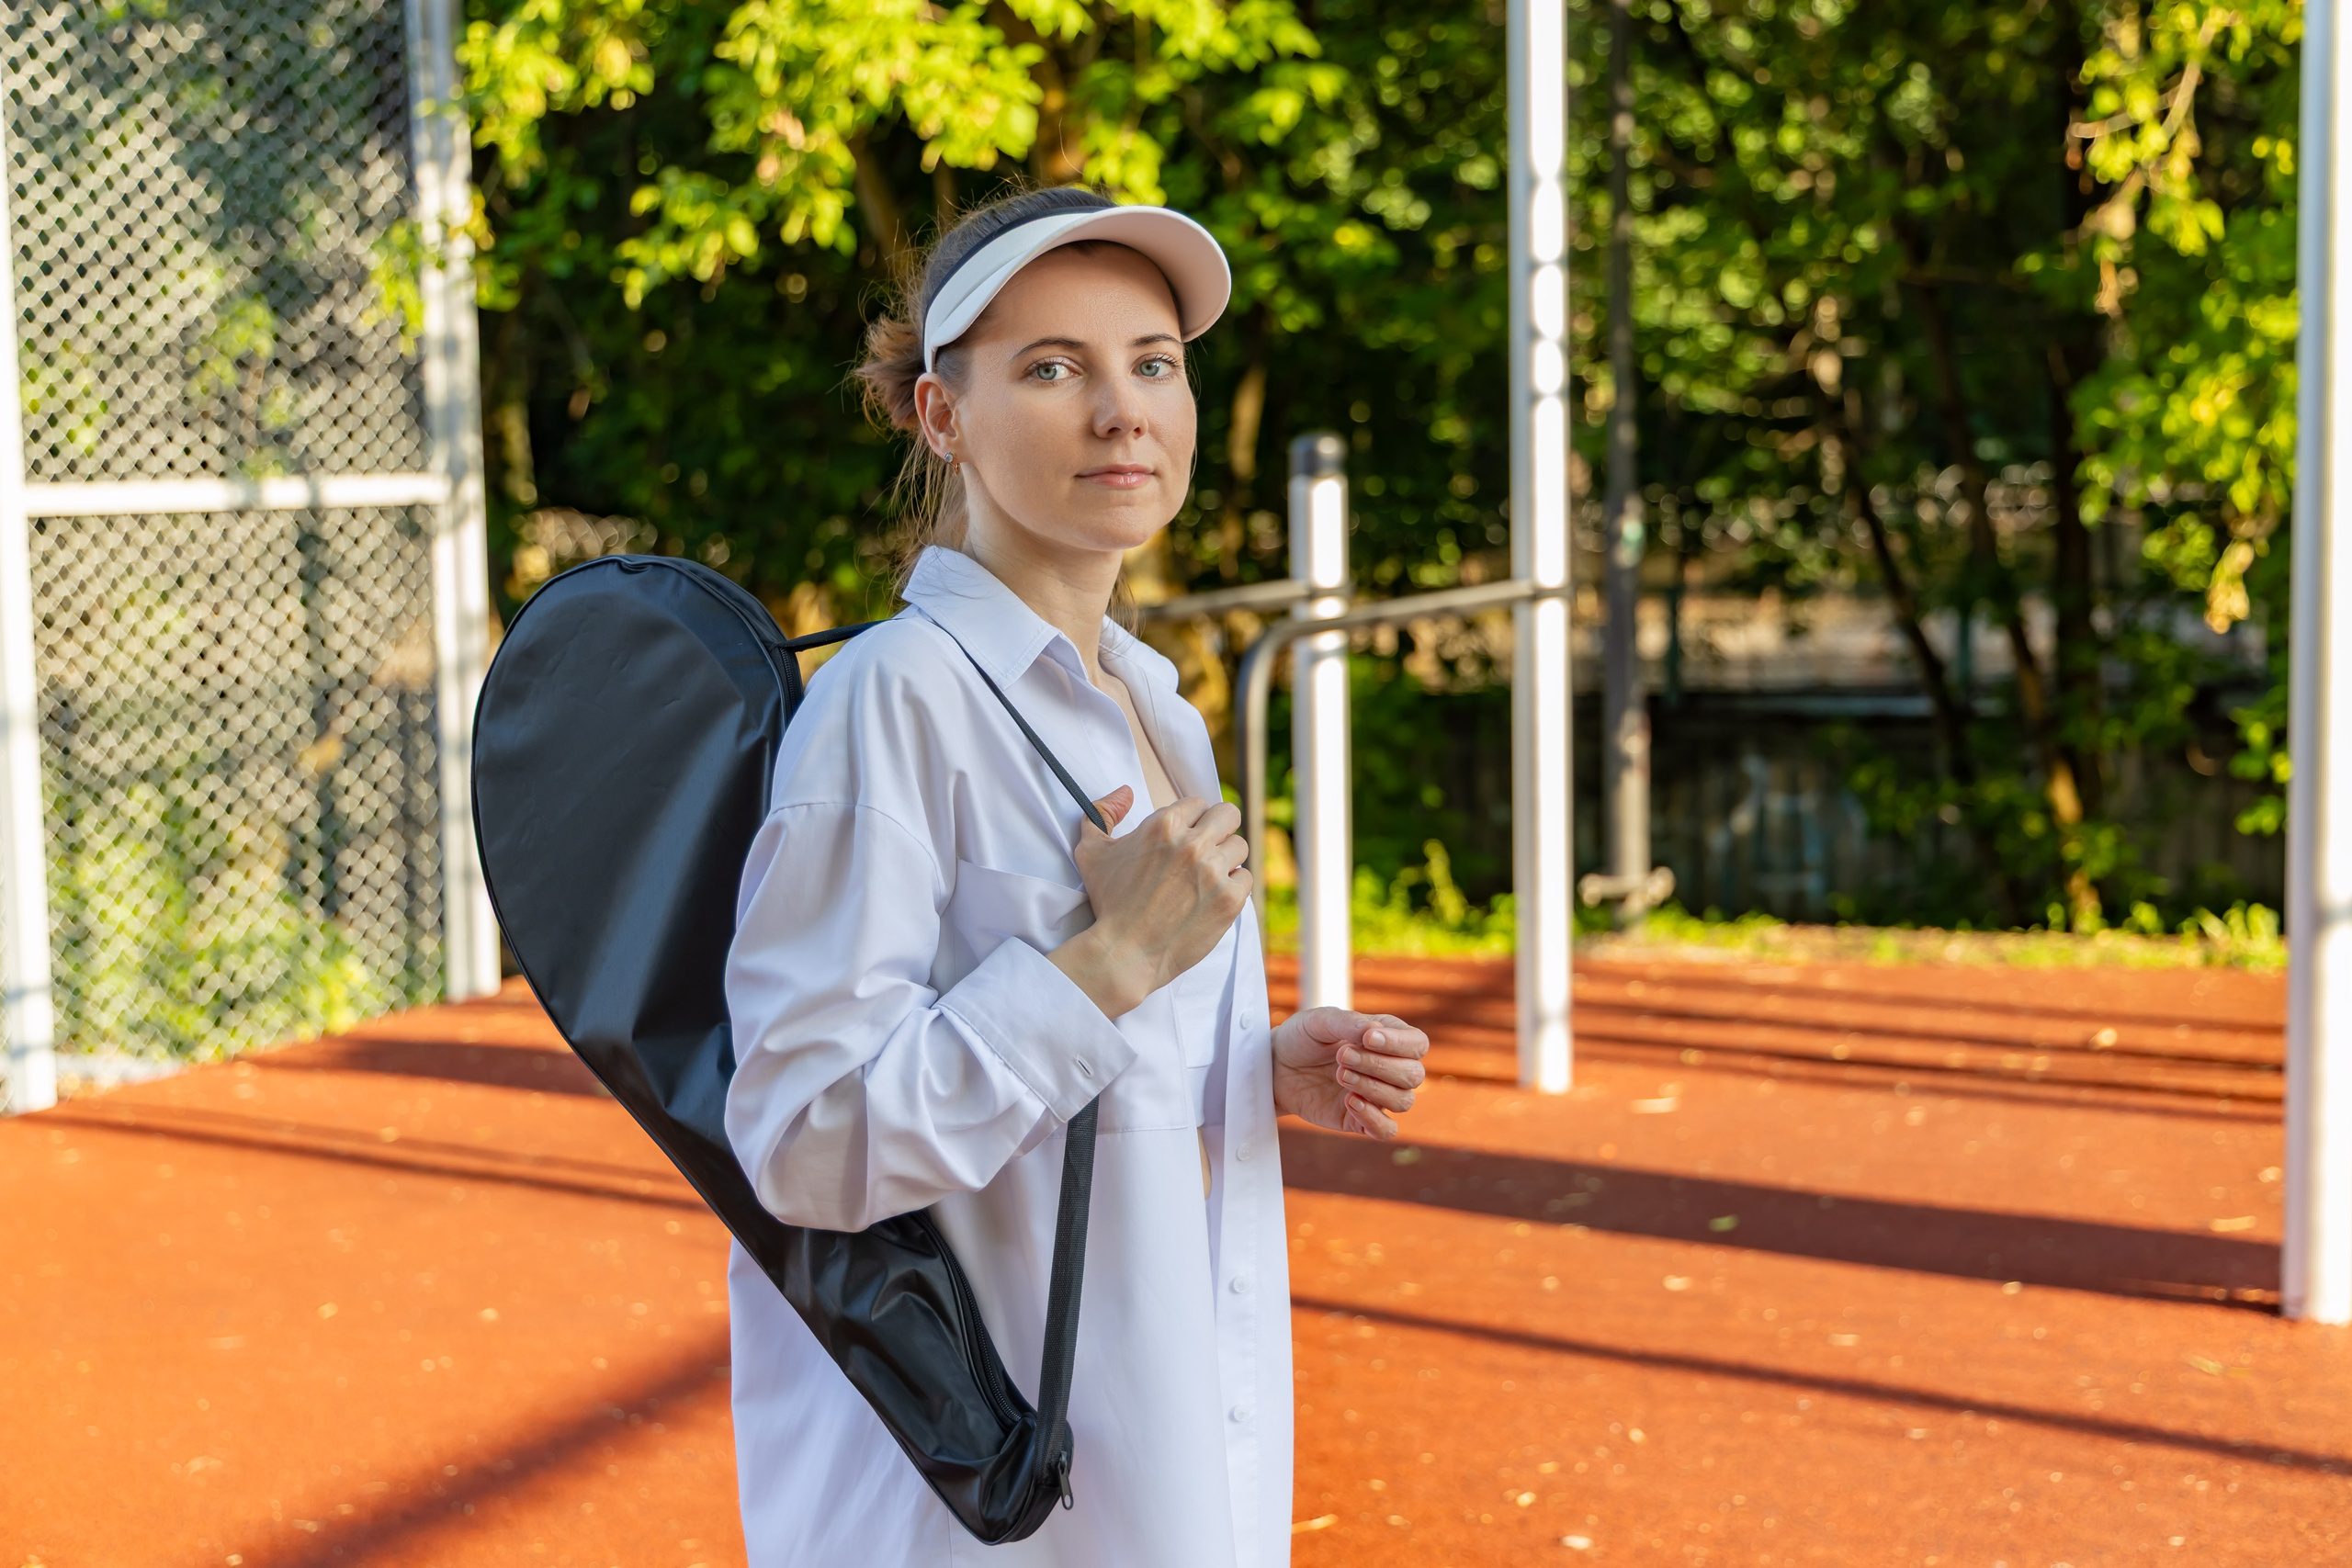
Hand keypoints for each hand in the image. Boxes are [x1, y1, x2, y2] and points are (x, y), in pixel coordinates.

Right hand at [1049, 787, 1250, 1018]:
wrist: (1124, 952)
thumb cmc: (1109, 903)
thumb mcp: (1092, 853)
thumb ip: (1102, 814)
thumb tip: (1125, 792)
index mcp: (1163, 825)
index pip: (1197, 804)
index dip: (1193, 820)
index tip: (1187, 837)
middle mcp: (1192, 843)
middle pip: (1229, 815)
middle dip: (1220, 828)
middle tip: (1208, 848)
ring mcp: (1213, 871)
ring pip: (1240, 846)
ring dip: (1227, 859)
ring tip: (1209, 877)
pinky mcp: (1229, 899)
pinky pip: (1246, 878)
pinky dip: (1234, 887)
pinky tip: (1214, 896)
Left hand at [1271, 1008, 1428, 1137]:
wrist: (1274, 1066)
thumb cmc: (1302, 1038)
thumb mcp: (1319, 1021)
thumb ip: (1347, 1023)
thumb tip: (1375, 1031)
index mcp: (1387, 1039)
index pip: (1416, 1044)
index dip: (1399, 1044)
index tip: (1367, 1039)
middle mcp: (1388, 1069)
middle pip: (1413, 1075)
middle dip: (1379, 1066)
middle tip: (1342, 1056)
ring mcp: (1376, 1096)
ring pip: (1403, 1101)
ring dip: (1374, 1088)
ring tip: (1340, 1075)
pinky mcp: (1359, 1120)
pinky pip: (1386, 1130)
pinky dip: (1375, 1119)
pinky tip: (1350, 1102)